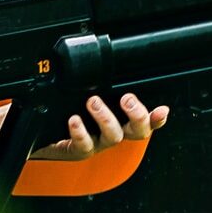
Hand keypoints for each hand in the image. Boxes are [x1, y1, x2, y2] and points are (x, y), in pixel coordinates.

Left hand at [29, 93, 168, 160]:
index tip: (162, 110)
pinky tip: (74, 120)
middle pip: (138, 132)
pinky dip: (81, 132)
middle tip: (127, 99)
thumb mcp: (92, 96)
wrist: (49, 136)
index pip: (147, 121)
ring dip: (106, 118)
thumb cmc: (75, 114)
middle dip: (137, 115)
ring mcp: (98, 143)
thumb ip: (105, 85)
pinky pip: (84, 145)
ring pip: (113, 136)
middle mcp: (114, 134)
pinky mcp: (80, 150)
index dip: (157, 118)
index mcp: (121, 122)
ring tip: (93, 101)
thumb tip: (114, 62)